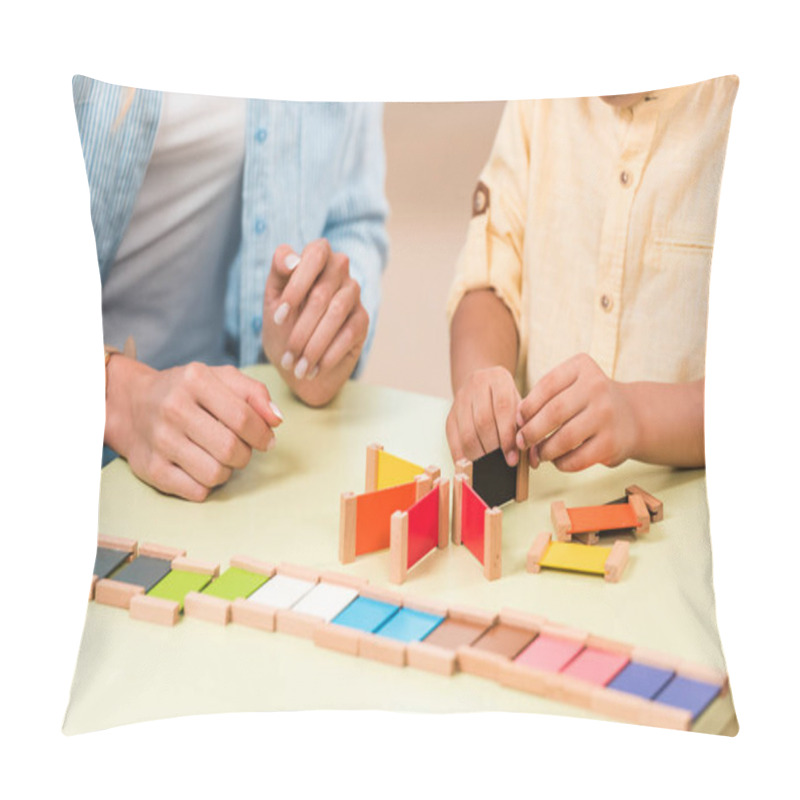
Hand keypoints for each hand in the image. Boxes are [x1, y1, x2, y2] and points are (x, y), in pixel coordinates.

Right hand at [105, 357, 282, 500]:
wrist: (131, 404)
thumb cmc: (187, 392)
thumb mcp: (220, 378)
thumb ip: (254, 393)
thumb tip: (276, 420)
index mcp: (195, 380)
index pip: (244, 417)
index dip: (262, 434)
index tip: (266, 440)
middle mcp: (174, 408)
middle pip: (230, 449)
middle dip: (245, 454)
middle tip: (240, 449)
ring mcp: (160, 440)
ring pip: (216, 474)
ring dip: (227, 471)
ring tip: (219, 457)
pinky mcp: (151, 468)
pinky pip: (196, 492)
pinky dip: (207, 485)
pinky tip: (200, 468)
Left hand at [262, 239, 368, 406]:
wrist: (297, 361)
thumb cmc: (283, 325)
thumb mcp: (272, 298)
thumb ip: (278, 272)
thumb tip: (293, 260)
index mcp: (316, 258)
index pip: (315, 254)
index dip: (296, 285)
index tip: (278, 317)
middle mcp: (339, 270)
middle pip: (322, 293)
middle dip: (300, 329)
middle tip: (286, 357)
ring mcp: (353, 294)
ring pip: (336, 314)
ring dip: (314, 345)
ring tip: (298, 368)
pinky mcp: (362, 319)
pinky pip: (349, 333)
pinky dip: (328, 354)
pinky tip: (314, 369)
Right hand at [446, 366, 520, 466]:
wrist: (484, 384)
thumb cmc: (507, 400)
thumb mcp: (519, 406)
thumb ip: (526, 428)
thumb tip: (531, 459)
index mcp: (499, 378)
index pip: (503, 408)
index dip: (507, 436)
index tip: (512, 458)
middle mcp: (477, 384)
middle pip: (483, 422)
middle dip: (493, 448)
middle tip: (501, 464)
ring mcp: (461, 398)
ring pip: (467, 432)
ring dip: (478, 454)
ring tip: (488, 465)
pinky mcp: (450, 414)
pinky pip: (453, 439)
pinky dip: (462, 455)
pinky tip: (472, 464)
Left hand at [516, 353, 636, 470]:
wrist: (633, 416)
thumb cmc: (588, 402)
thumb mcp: (571, 386)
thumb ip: (545, 398)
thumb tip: (517, 423)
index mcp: (582, 366)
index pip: (546, 385)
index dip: (527, 406)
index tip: (518, 421)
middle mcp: (597, 386)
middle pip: (554, 412)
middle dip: (531, 431)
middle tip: (521, 442)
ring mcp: (607, 414)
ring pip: (564, 438)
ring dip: (544, 450)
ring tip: (538, 454)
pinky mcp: (612, 442)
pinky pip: (577, 458)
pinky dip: (561, 463)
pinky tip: (557, 461)